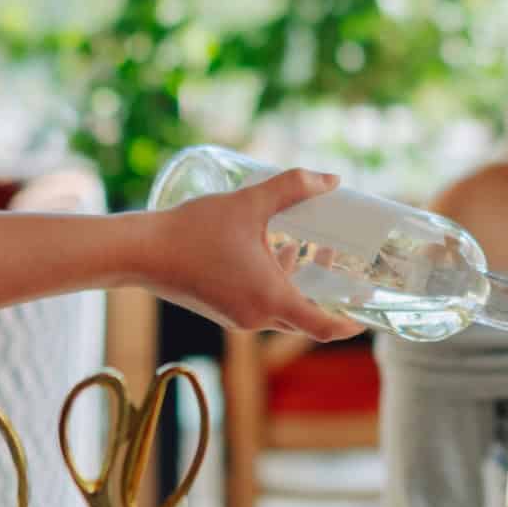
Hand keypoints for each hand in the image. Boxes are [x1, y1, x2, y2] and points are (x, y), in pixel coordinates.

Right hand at [133, 169, 361, 341]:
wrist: (141, 252)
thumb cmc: (194, 230)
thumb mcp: (250, 202)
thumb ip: (293, 187)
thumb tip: (331, 179)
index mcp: (270, 298)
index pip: (322, 327)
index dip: (349, 324)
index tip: (366, 315)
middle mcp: (256, 316)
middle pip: (304, 315)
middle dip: (327, 293)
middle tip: (345, 268)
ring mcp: (237, 317)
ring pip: (281, 307)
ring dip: (298, 283)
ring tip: (309, 247)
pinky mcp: (221, 310)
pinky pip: (260, 303)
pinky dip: (274, 283)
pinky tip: (273, 249)